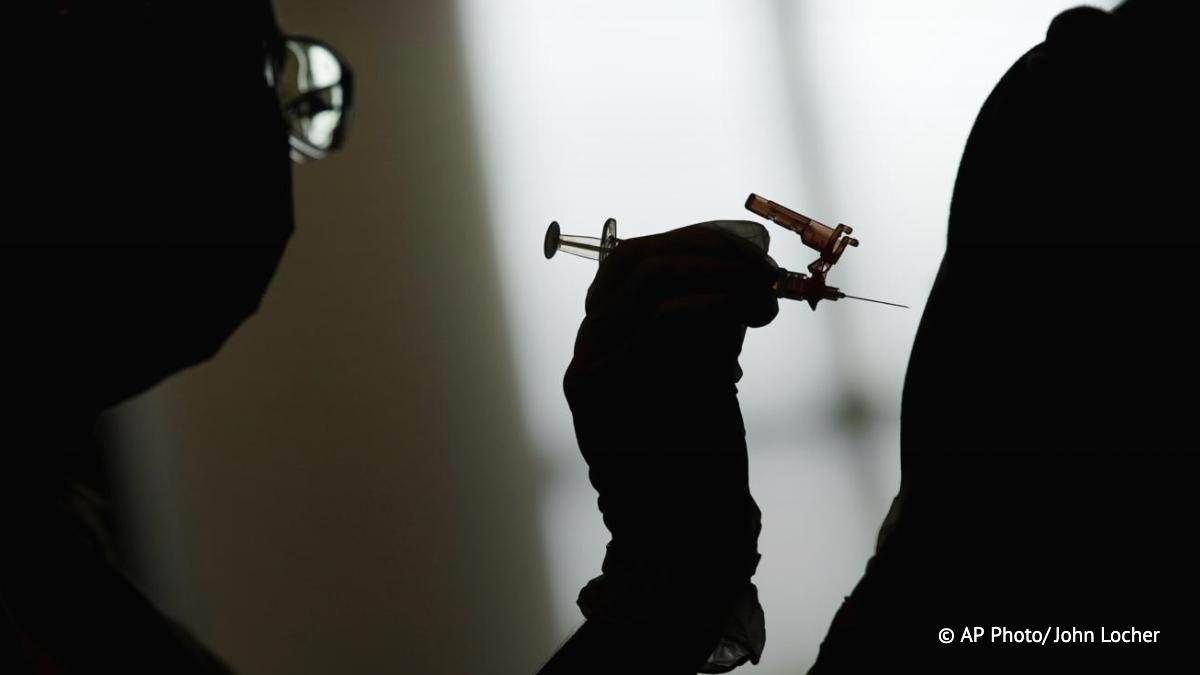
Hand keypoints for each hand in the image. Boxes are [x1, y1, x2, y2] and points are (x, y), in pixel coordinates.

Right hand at [564, 220, 778, 625]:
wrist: (689, 532)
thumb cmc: (701, 454)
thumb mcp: (706, 369)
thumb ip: (708, 318)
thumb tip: (745, 260)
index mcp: (605, 339)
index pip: (632, 259)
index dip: (694, 242)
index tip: (752, 253)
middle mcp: (586, 350)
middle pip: (636, 261)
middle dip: (711, 252)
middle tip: (765, 273)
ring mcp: (590, 371)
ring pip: (649, 281)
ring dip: (719, 275)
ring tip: (762, 300)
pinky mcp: (609, 395)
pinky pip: (663, 322)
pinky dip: (713, 304)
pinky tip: (745, 314)